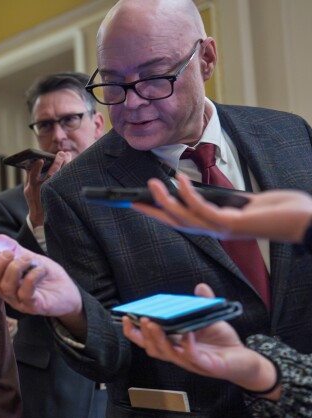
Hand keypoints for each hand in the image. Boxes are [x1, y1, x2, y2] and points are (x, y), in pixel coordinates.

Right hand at [0, 234, 82, 316]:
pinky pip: (25, 292)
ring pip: (7, 286)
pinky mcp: (33, 306)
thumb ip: (15, 249)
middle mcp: (7, 293)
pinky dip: (31, 277)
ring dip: (16, 268)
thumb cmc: (46, 276)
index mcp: (3, 280)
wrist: (69, 291)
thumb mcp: (30, 258)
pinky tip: (40, 270)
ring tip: (28, 260)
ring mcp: (19, 301)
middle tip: (10, 253)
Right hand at [24, 151, 70, 227]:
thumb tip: (35, 162)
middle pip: (50, 174)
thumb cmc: (34, 199)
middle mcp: (41, 190)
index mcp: (31, 187)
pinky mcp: (60, 195)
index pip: (32, 175)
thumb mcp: (28, 190)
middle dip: (57, 162)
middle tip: (62, 153)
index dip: (36, 167)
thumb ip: (30, 177)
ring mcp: (51, 192)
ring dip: (65, 165)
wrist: (40, 217)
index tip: (41, 159)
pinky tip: (70, 165)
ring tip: (68, 155)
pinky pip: (65, 181)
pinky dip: (67, 172)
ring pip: (60, 177)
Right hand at [121, 283, 279, 396]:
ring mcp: (190, 362)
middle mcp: (178, 355)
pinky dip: (186, 345)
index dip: (133, 332)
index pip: (147, 341)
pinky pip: (192, 356)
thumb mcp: (211, 320)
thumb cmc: (224, 343)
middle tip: (140, 318)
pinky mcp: (206, 365)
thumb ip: (202, 305)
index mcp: (174, 345)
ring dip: (157, 339)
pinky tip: (186, 334)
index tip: (125, 317)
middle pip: (152, 348)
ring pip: (166, 354)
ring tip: (153, 324)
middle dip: (142, 334)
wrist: (246, 361)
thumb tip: (200, 286)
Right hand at [136, 173, 311, 242]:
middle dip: (151, 211)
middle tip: (130, 199)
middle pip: (175, 222)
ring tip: (150, 185)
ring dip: (164, 201)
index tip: (139, 204)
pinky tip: (179, 179)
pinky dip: (187, 194)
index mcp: (218, 226)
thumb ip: (228, 201)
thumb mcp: (248, 201)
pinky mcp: (230, 223)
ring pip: (183, 217)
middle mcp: (216, 231)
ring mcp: (221, 229)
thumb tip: (208, 192)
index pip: (182, 219)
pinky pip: (202, 208)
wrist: (305, 221)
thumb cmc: (282, 210)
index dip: (159, 212)